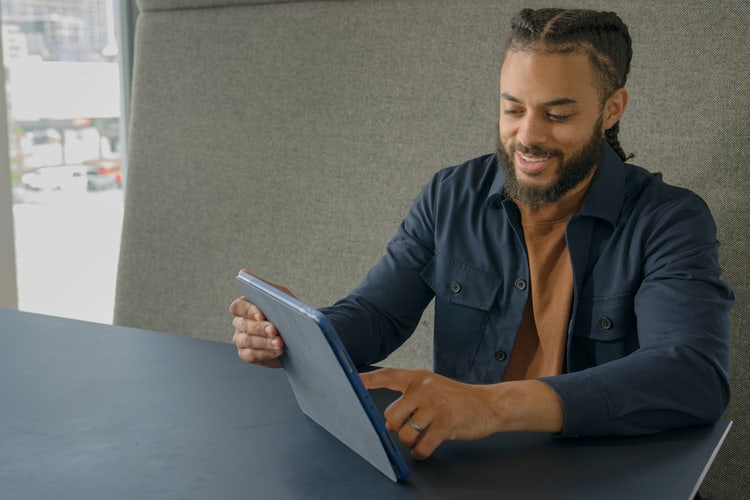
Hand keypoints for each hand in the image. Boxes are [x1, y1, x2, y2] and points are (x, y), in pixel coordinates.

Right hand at [230, 269, 294, 367]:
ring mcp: (241, 339)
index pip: (238, 307)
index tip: (262, 314)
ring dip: (264, 342)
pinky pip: (251, 355)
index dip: (248, 311)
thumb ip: (262, 285)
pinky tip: (278, 351)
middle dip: (260, 328)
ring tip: (280, 343)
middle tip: (275, 330)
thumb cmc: (286, 311)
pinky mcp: (247, 354)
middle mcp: (239, 323)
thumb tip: (243, 272)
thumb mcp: (279, 295)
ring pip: (246, 341)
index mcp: (244, 306)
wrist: (298, 333)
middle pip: (243, 325)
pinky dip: (265, 353)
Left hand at [360, 368, 563, 459]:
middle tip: (412, 428)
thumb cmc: (456, 399)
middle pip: (392, 416)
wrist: (489, 404)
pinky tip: (428, 447)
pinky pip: (422, 446)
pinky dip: (422, 452)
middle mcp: (424, 388)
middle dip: (398, 428)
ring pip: (405, 434)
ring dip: (411, 442)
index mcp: (418, 377)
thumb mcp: (432, 388)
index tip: (351, 381)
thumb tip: (387, 421)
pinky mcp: (446, 423)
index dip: (368, 380)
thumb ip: (410, 399)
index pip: (388, 375)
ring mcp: (436, 405)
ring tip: (424, 436)